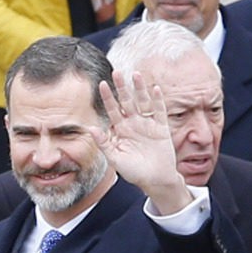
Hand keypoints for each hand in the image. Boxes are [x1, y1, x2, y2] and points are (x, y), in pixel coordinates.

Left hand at [88, 70, 190, 214]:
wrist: (155, 180)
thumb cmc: (134, 172)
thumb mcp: (115, 159)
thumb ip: (104, 143)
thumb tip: (90, 129)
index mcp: (121, 130)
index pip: (113, 110)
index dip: (108, 98)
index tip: (101, 84)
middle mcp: (133, 124)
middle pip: (127, 102)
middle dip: (122, 88)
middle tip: (117, 72)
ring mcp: (148, 124)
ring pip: (143, 102)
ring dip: (139, 89)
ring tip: (136, 74)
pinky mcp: (161, 127)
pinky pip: (159, 111)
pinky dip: (158, 100)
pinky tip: (155, 89)